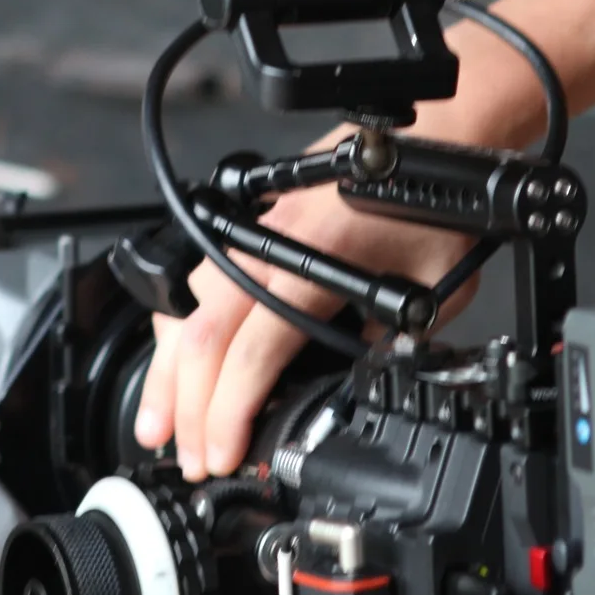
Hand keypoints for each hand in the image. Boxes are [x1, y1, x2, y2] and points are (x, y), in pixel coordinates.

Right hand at [130, 186, 472, 480]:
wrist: (432, 137)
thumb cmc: (434, 204)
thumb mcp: (432, 293)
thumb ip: (389, 344)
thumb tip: (364, 381)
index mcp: (310, 267)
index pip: (253, 355)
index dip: (231, 413)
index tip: (224, 455)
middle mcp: (267, 248)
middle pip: (202, 338)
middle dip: (188, 409)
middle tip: (189, 457)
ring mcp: (252, 232)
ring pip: (188, 307)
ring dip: (170, 372)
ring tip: (159, 421)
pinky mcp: (252, 224)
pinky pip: (197, 279)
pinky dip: (178, 326)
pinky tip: (172, 355)